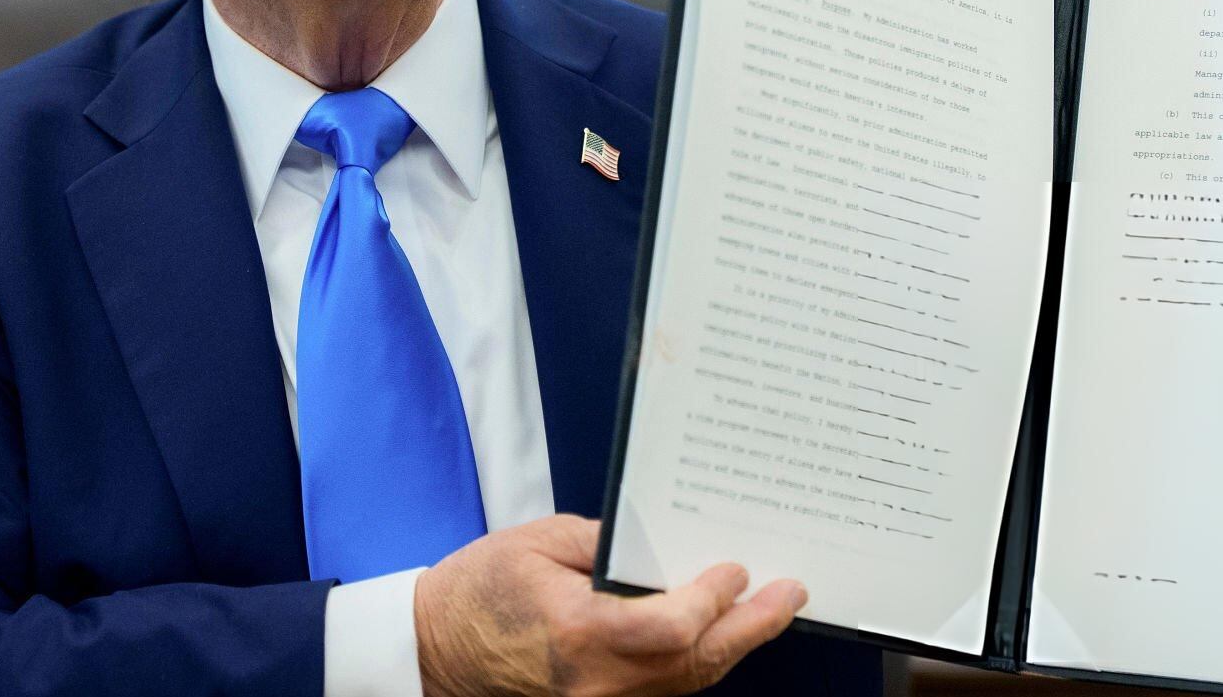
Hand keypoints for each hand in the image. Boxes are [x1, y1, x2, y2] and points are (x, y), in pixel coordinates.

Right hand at [414, 514, 805, 696]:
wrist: (432, 651)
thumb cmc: (477, 592)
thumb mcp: (539, 542)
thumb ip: (606, 542)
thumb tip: (662, 544)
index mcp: (580, 632)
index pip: (673, 627)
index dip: (714, 599)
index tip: (736, 567)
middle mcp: (597, 681)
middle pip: (695, 662)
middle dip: (752, 626)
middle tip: (790, 594)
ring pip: (687, 682)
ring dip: (733, 646)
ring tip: (770, 610)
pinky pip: (664, 690)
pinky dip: (698, 662)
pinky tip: (721, 635)